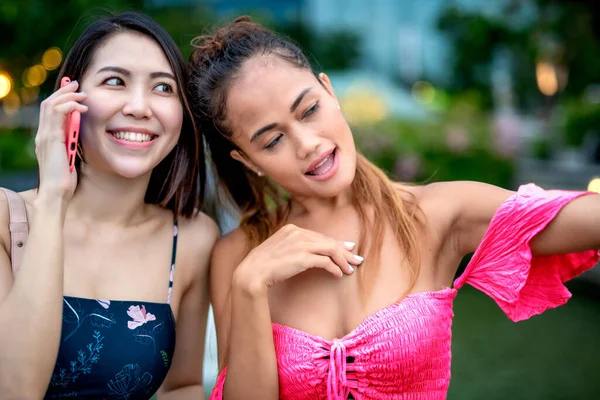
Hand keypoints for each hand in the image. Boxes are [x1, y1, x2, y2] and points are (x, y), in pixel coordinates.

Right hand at [35, 80, 87, 201]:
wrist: (56, 193)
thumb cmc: (65, 180)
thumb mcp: (70, 157)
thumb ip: (71, 142)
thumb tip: (78, 131)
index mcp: (46, 138)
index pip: (50, 111)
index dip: (61, 98)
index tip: (74, 92)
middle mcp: (42, 135)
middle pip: (49, 103)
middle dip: (63, 91)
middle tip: (77, 84)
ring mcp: (45, 136)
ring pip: (51, 105)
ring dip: (68, 96)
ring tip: (82, 94)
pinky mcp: (51, 139)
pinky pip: (57, 113)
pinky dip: (69, 106)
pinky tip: (81, 108)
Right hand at [234, 224, 363, 292]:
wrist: (252, 273)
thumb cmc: (264, 265)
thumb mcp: (278, 250)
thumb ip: (293, 247)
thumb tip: (310, 254)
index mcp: (291, 229)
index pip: (319, 236)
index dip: (336, 243)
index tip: (347, 248)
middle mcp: (297, 233)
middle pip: (328, 241)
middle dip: (344, 251)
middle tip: (356, 259)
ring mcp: (300, 244)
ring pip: (331, 249)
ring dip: (343, 260)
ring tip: (350, 269)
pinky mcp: (303, 257)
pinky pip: (326, 261)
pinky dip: (335, 268)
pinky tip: (338, 274)